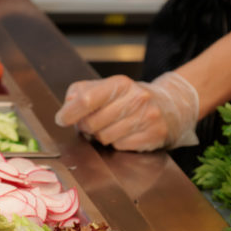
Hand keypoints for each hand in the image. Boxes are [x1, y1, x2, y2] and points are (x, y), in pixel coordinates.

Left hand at [54, 72, 199, 151]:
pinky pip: (120, 147)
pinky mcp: (153, 135)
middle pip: (92, 124)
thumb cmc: (127, 98)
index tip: (62, 119)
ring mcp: (147, 117)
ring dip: (101, 136)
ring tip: (110, 126)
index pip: (86, 100)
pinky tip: (124, 133)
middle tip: (92, 123)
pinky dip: (117, 143)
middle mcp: (136, 98)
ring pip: (104, 138)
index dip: (69, 113)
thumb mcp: (104, 87)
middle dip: (86, 126)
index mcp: (119, 83)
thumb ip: (80, 93)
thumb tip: (67, 108)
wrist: (168, 106)